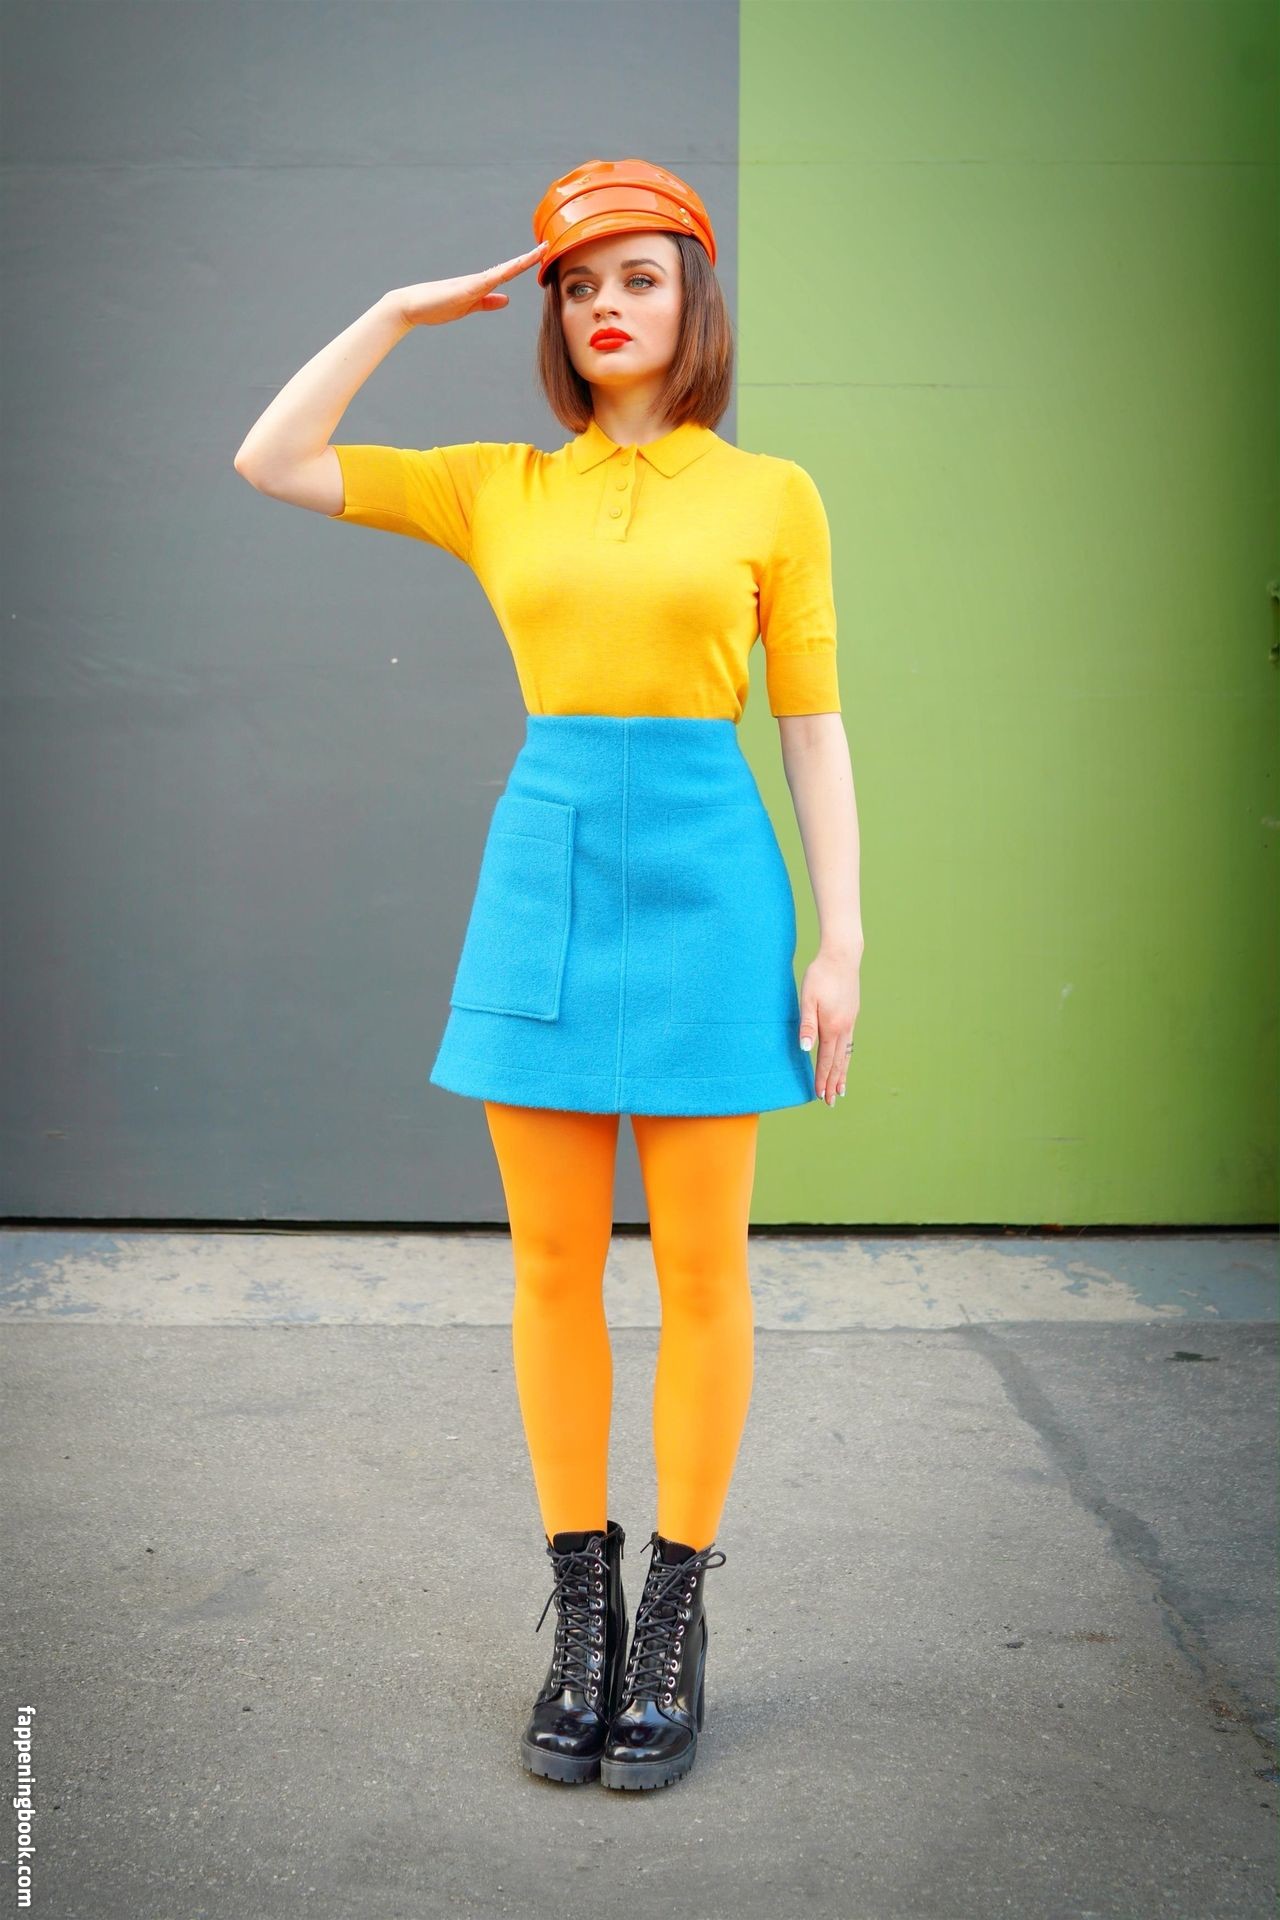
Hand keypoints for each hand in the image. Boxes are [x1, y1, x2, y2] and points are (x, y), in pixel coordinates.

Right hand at [389, 243, 548, 326]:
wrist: (411, 306)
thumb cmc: (436, 306)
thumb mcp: (469, 307)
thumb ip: (487, 302)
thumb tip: (506, 299)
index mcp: (480, 285)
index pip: (508, 272)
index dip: (525, 263)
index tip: (542, 253)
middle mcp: (479, 280)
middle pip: (509, 267)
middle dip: (529, 258)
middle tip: (547, 245)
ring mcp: (472, 284)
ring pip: (502, 271)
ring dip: (520, 262)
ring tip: (539, 252)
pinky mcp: (464, 290)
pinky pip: (486, 281)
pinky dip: (501, 275)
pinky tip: (512, 270)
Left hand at [797, 948, 860, 1105]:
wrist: (842, 956)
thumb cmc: (820, 976)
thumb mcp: (808, 999)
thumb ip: (807, 1025)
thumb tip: (806, 1049)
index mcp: (832, 1027)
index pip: (825, 1060)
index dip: (822, 1079)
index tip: (819, 1096)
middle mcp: (844, 1028)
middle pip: (838, 1062)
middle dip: (833, 1083)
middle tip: (831, 1102)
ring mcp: (851, 1022)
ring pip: (846, 1054)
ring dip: (842, 1074)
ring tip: (841, 1090)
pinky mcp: (852, 1015)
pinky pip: (849, 1044)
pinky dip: (846, 1058)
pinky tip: (844, 1061)